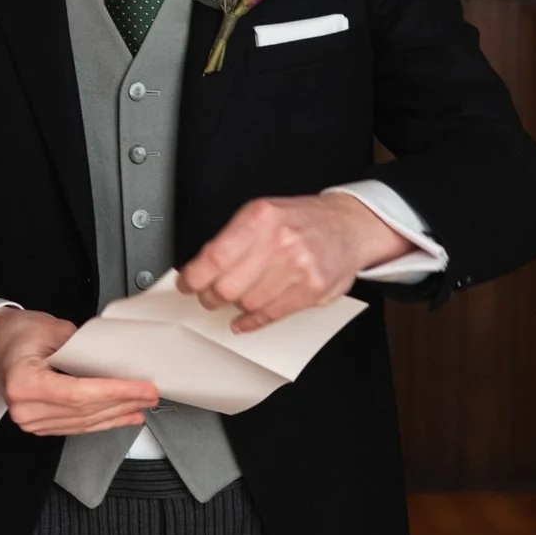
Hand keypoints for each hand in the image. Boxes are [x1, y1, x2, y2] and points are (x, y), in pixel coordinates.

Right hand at [0, 307, 159, 438]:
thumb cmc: (15, 333)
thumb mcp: (51, 328)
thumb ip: (83, 347)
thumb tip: (115, 360)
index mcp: (24, 382)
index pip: (79, 393)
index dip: (115, 392)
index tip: (141, 388)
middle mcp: (25, 408)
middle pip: (85, 411)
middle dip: (123, 403)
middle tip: (150, 394)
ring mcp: (31, 420)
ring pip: (84, 423)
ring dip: (116, 416)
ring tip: (141, 406)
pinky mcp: (39, 424)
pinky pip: (76, 426)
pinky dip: (102, 421)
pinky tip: (121, 416)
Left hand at [178, 193, 406, 333]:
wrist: (349, 225)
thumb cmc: (302, 220)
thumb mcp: (264, 212)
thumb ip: (235, 237)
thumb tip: (201, 266)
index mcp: (262, 217)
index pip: (214, 257)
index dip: (194, 277)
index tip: (186, 284)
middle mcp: (280, 241)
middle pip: (227, 286)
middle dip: (210, 296)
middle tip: (207, 295)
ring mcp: (298, 268)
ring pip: (247, 303)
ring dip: (233, 307)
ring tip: (232, 300)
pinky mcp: (312, 291)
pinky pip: (270, 315)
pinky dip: (251, 321)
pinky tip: (243, 319)